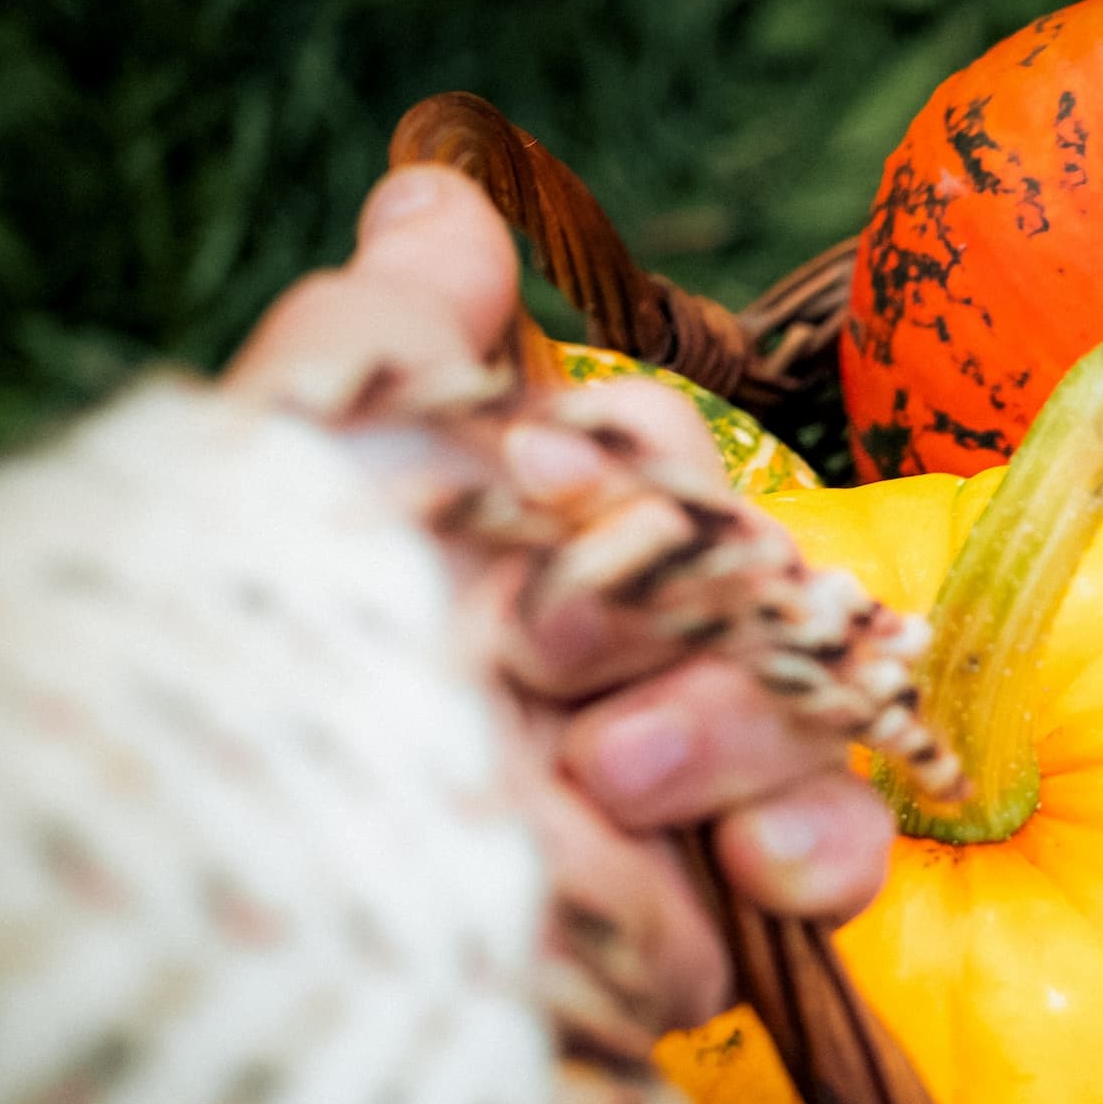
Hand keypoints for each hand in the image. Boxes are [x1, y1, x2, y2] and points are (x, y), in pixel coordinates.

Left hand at [225, 165, 899, 1034]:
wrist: (267, 914)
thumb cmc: (274, 670)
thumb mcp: (311, 467)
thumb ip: (395, 330)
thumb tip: (437, 189)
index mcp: (516, 550)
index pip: (658, 457)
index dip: (632, 464)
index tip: (549, 483)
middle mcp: (601, 659)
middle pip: (760, 571)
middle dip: (676, 600)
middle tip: (544, 651)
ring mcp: (669, 786)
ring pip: (814, 699)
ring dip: (734, 726)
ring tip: (605, 780)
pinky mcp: (709, 908)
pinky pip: (834, 845)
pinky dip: (815, 844)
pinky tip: (759, 869)